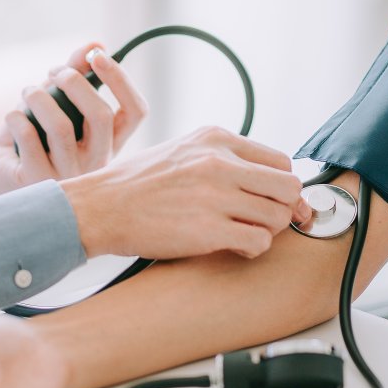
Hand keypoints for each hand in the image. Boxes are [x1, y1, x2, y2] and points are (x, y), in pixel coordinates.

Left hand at [0, 43, 148, 199]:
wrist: (0, 176)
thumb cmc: (36, 136)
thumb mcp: (58, 102)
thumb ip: (77, 73)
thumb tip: (96, 44)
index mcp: (110, 143)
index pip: (136, 112)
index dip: (121, 80)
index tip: (98, 56)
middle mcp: (97, 163)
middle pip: (102, 117)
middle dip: (77, 84)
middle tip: (56, 73)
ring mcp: (69, 177)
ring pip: (61, 127)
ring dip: (40, 98)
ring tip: (28, 92)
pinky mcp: (38, 182)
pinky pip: (29, 138)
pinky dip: (17, 117)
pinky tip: (12, 117)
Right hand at [61, 126, 312, 259]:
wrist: (99, 207)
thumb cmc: (137, 186)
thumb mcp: (182, 152)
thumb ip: (223, 161)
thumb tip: (267, 184)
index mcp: (215, 139)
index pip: (281, 161)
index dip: (280, 186)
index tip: (269, 201)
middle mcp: (219, 162)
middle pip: (288, 187)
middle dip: (282, 208)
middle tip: (263, 221)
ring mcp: (215, 196)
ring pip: (279, 215)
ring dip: (267, 231)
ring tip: (242, 234)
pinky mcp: (208, 230)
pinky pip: (259, 241)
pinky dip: (253, 249)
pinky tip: (233, 247)